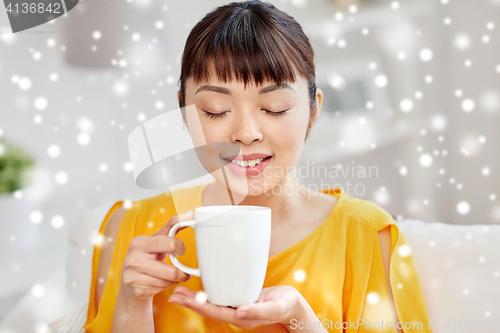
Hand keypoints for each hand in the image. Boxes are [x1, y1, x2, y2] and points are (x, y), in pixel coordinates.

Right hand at [118, 211, 193, 302]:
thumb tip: (189, 214)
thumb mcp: (157, 240)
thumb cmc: (147, 256)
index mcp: (139, 243)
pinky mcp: (136, 290)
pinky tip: (163, 282)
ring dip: (175, 280)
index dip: (181, 248)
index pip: (170, 243)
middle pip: (171, 270)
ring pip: (168, 281)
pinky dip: (167, 286)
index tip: (180, 251)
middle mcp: (133, 259)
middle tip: (184, 270)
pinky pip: (162, 289)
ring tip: (174, 276)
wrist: (130, 281)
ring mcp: (133, 276)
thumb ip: (172, 227)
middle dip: (182, 272)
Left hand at [168, 285, 306, 329]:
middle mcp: (236, 313)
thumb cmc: (285, 305)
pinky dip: (207, 293)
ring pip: (212, 303)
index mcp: (241, 316)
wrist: (293, 305)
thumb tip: (239, 311)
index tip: (183, 299)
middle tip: (173, 294)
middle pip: (208, 308)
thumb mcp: (274, 307)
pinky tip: (201, 288)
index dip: (198, 306)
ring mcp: (237, 306)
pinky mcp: (239, 298)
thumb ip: (257, 310)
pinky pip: (219, 297)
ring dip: (195, 298)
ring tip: (180, 292)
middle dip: (190, 302)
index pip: (214, 311)